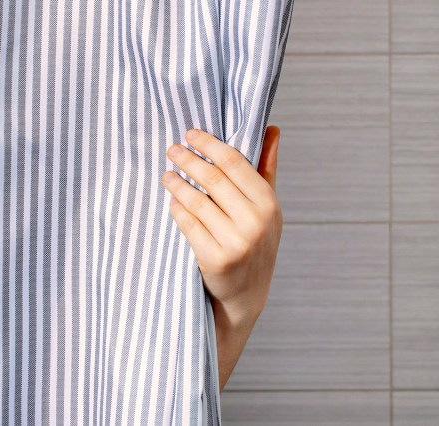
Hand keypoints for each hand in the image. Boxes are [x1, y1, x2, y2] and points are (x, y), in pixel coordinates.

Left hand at [160, 126, 282, 389]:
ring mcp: (236, 242)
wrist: (245, 295)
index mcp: (269, 203)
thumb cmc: (256, 244)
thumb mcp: (267, 209)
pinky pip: (188, 224)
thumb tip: (272, 128)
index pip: (235, 162)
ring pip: (196, 201)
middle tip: (171, 150)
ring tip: (166, 175)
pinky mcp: (215, 259)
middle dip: (188, 160)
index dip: (209, 144)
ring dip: (177, 184)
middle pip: (212, 178)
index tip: (190, 134)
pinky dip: (177, 210)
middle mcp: (255, 221)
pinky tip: (172, 202)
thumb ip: (266, 169)